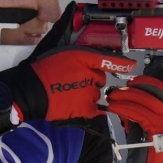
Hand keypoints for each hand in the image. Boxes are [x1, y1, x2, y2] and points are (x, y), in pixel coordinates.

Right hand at [0, 47, 136, 122]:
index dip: (122, 63)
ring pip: (96, 94)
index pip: (108, 60)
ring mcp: (89, 92)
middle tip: (72, 80)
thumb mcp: (63, 54)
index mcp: (84, 58)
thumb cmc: (45, 71)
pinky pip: (93, 109)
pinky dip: (85, 108)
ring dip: (87, 94)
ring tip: (68, 92)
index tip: (131, 65)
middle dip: (91, 80)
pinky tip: (72, 103)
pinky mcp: (85, 108)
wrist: (31, 91)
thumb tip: (96, 60)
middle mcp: (90, 74)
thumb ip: (81, 56)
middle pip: (100, 78)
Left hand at [107, 75, 162, 162]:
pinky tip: (114, 108)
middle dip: (135, 87)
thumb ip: (140, 108)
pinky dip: (124, 108)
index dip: (147, 81)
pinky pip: (138, 112)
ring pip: (145, 100)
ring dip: (125, 96)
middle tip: (119, 89)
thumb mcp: (146, 123)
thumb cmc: (150, 146)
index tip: (133, 82)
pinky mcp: (158, 128)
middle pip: (155, 90)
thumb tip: (124, 94)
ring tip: (111, 98)